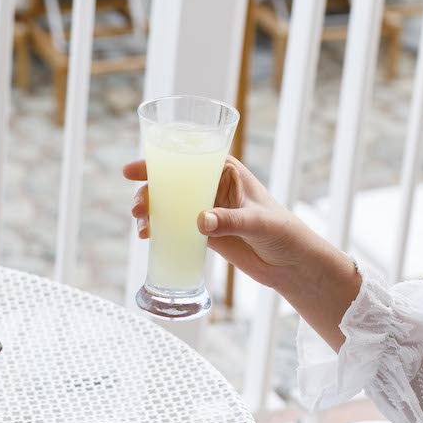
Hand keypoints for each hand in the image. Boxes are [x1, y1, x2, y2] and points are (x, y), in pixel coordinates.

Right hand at [124, 156, 307, 288]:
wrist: (290, 263)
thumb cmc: (282, 232)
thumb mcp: (257, 223)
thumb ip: (229, 220)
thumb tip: (200, 221)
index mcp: (225, 170)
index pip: (187, 159)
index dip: (157, 161)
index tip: (132, 171)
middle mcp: (211, 186)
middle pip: (170, 182)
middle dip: (148, 191)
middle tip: (138, 208)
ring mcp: (205, 209)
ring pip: (168, 204)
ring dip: (150, 211)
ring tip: (141, 226)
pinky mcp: (203, 232)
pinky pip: (174, 225)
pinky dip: (158, 228)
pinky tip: (147, 236)